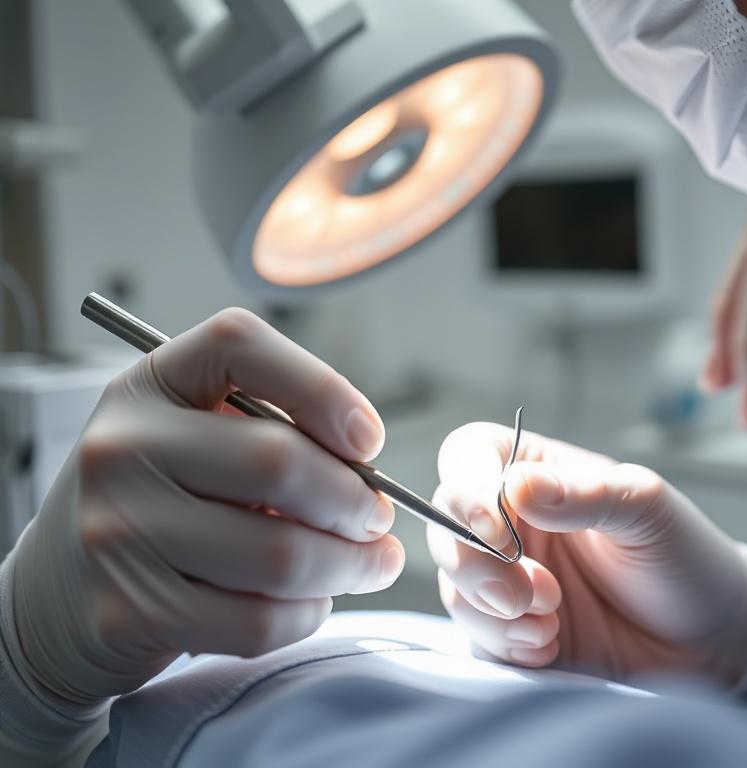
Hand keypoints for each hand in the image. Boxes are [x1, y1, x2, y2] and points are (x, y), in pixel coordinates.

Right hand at [8, 308, 403, 706]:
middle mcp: (122, 447)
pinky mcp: (127, 611)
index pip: (241, 344)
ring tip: (367, 563)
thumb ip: (275, 432)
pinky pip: (258, 621)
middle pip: (280, 463)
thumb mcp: (198, 437)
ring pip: (280, 556)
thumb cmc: (161, 500)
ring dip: (349, 566)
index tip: (368, 440)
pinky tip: (313, 600)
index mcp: (149, 384)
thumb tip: (369, 473)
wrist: (55, 591)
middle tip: (378, 521)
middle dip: (357, 501)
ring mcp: (117, 531)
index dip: (324, 389)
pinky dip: (308, 615)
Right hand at [429, 423, 746, 682]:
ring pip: (455, 587)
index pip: (469, 457)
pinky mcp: (510, 634)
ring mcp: (507, 581)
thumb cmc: (684, 559)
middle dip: (476, 564)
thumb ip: (586, 495)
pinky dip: (504, 645)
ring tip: (552, 622)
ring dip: (493, 611)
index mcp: (538, 476)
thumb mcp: (647, 510)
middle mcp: (512, 524)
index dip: (465, 489)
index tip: (496, 529)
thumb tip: (517, 487)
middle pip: (445, 526)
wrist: (712, 642)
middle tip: (533, 594)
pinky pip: (477, 638)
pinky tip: (550, 645)